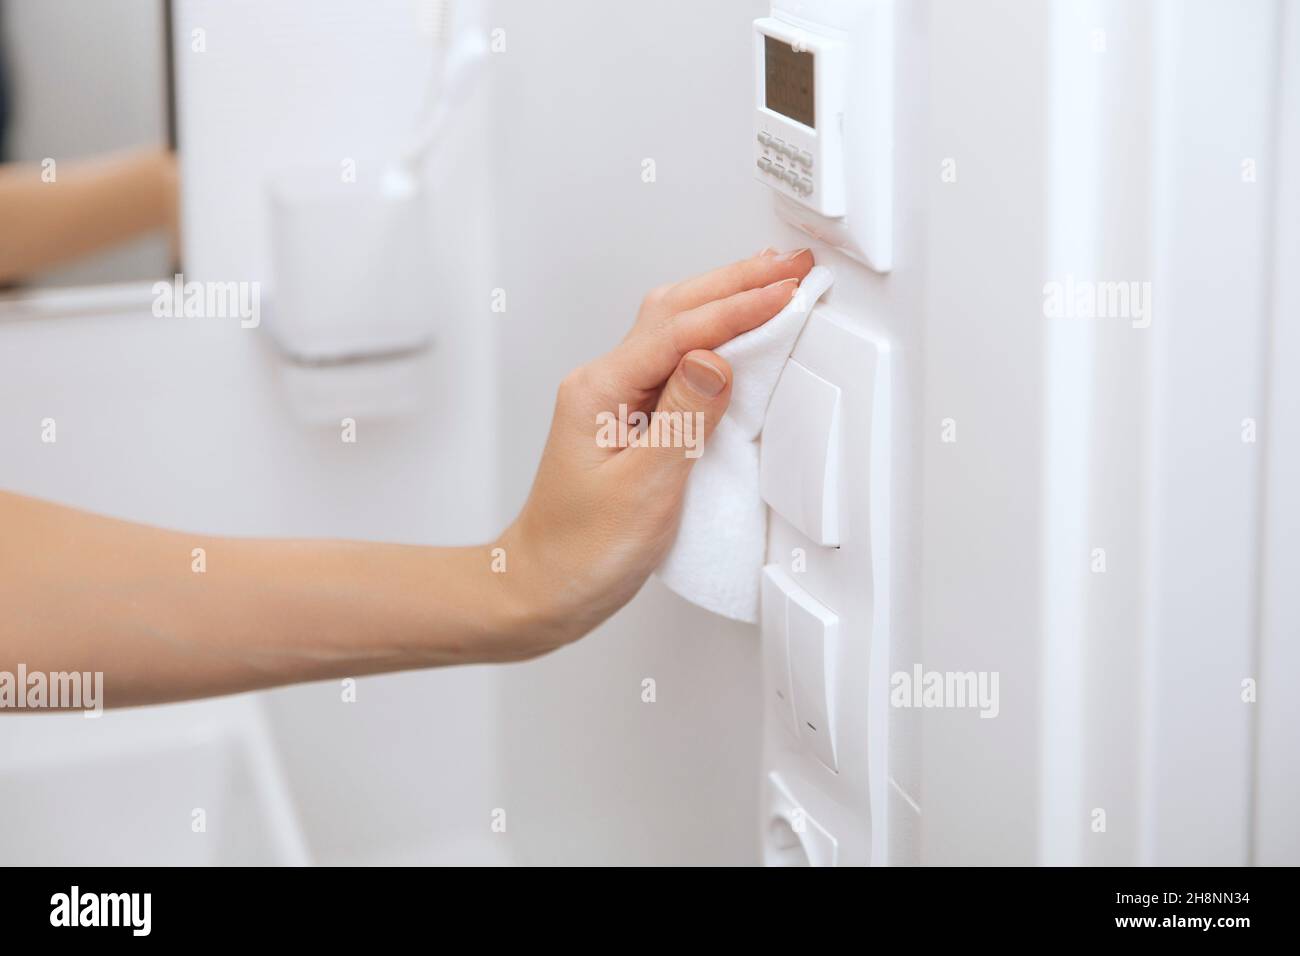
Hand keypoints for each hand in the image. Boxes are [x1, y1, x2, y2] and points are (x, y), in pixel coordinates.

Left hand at [497, 247, 814, 653]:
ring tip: (774, 280)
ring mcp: (616, 399)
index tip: (787, 292)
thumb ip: (683, 420)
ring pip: (675, 329)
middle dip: (736, 283)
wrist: (544, 588)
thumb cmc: (581, 551)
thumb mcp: (643, 490)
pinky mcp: (631, 420)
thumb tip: (718, 359)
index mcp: (599, 390)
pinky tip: (736, 336)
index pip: (679, 332)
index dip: (738, 309)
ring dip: (725, 302)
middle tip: (793, 265)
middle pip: (674, 312)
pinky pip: (676, 363)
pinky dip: (713, 339)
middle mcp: (604, 383)